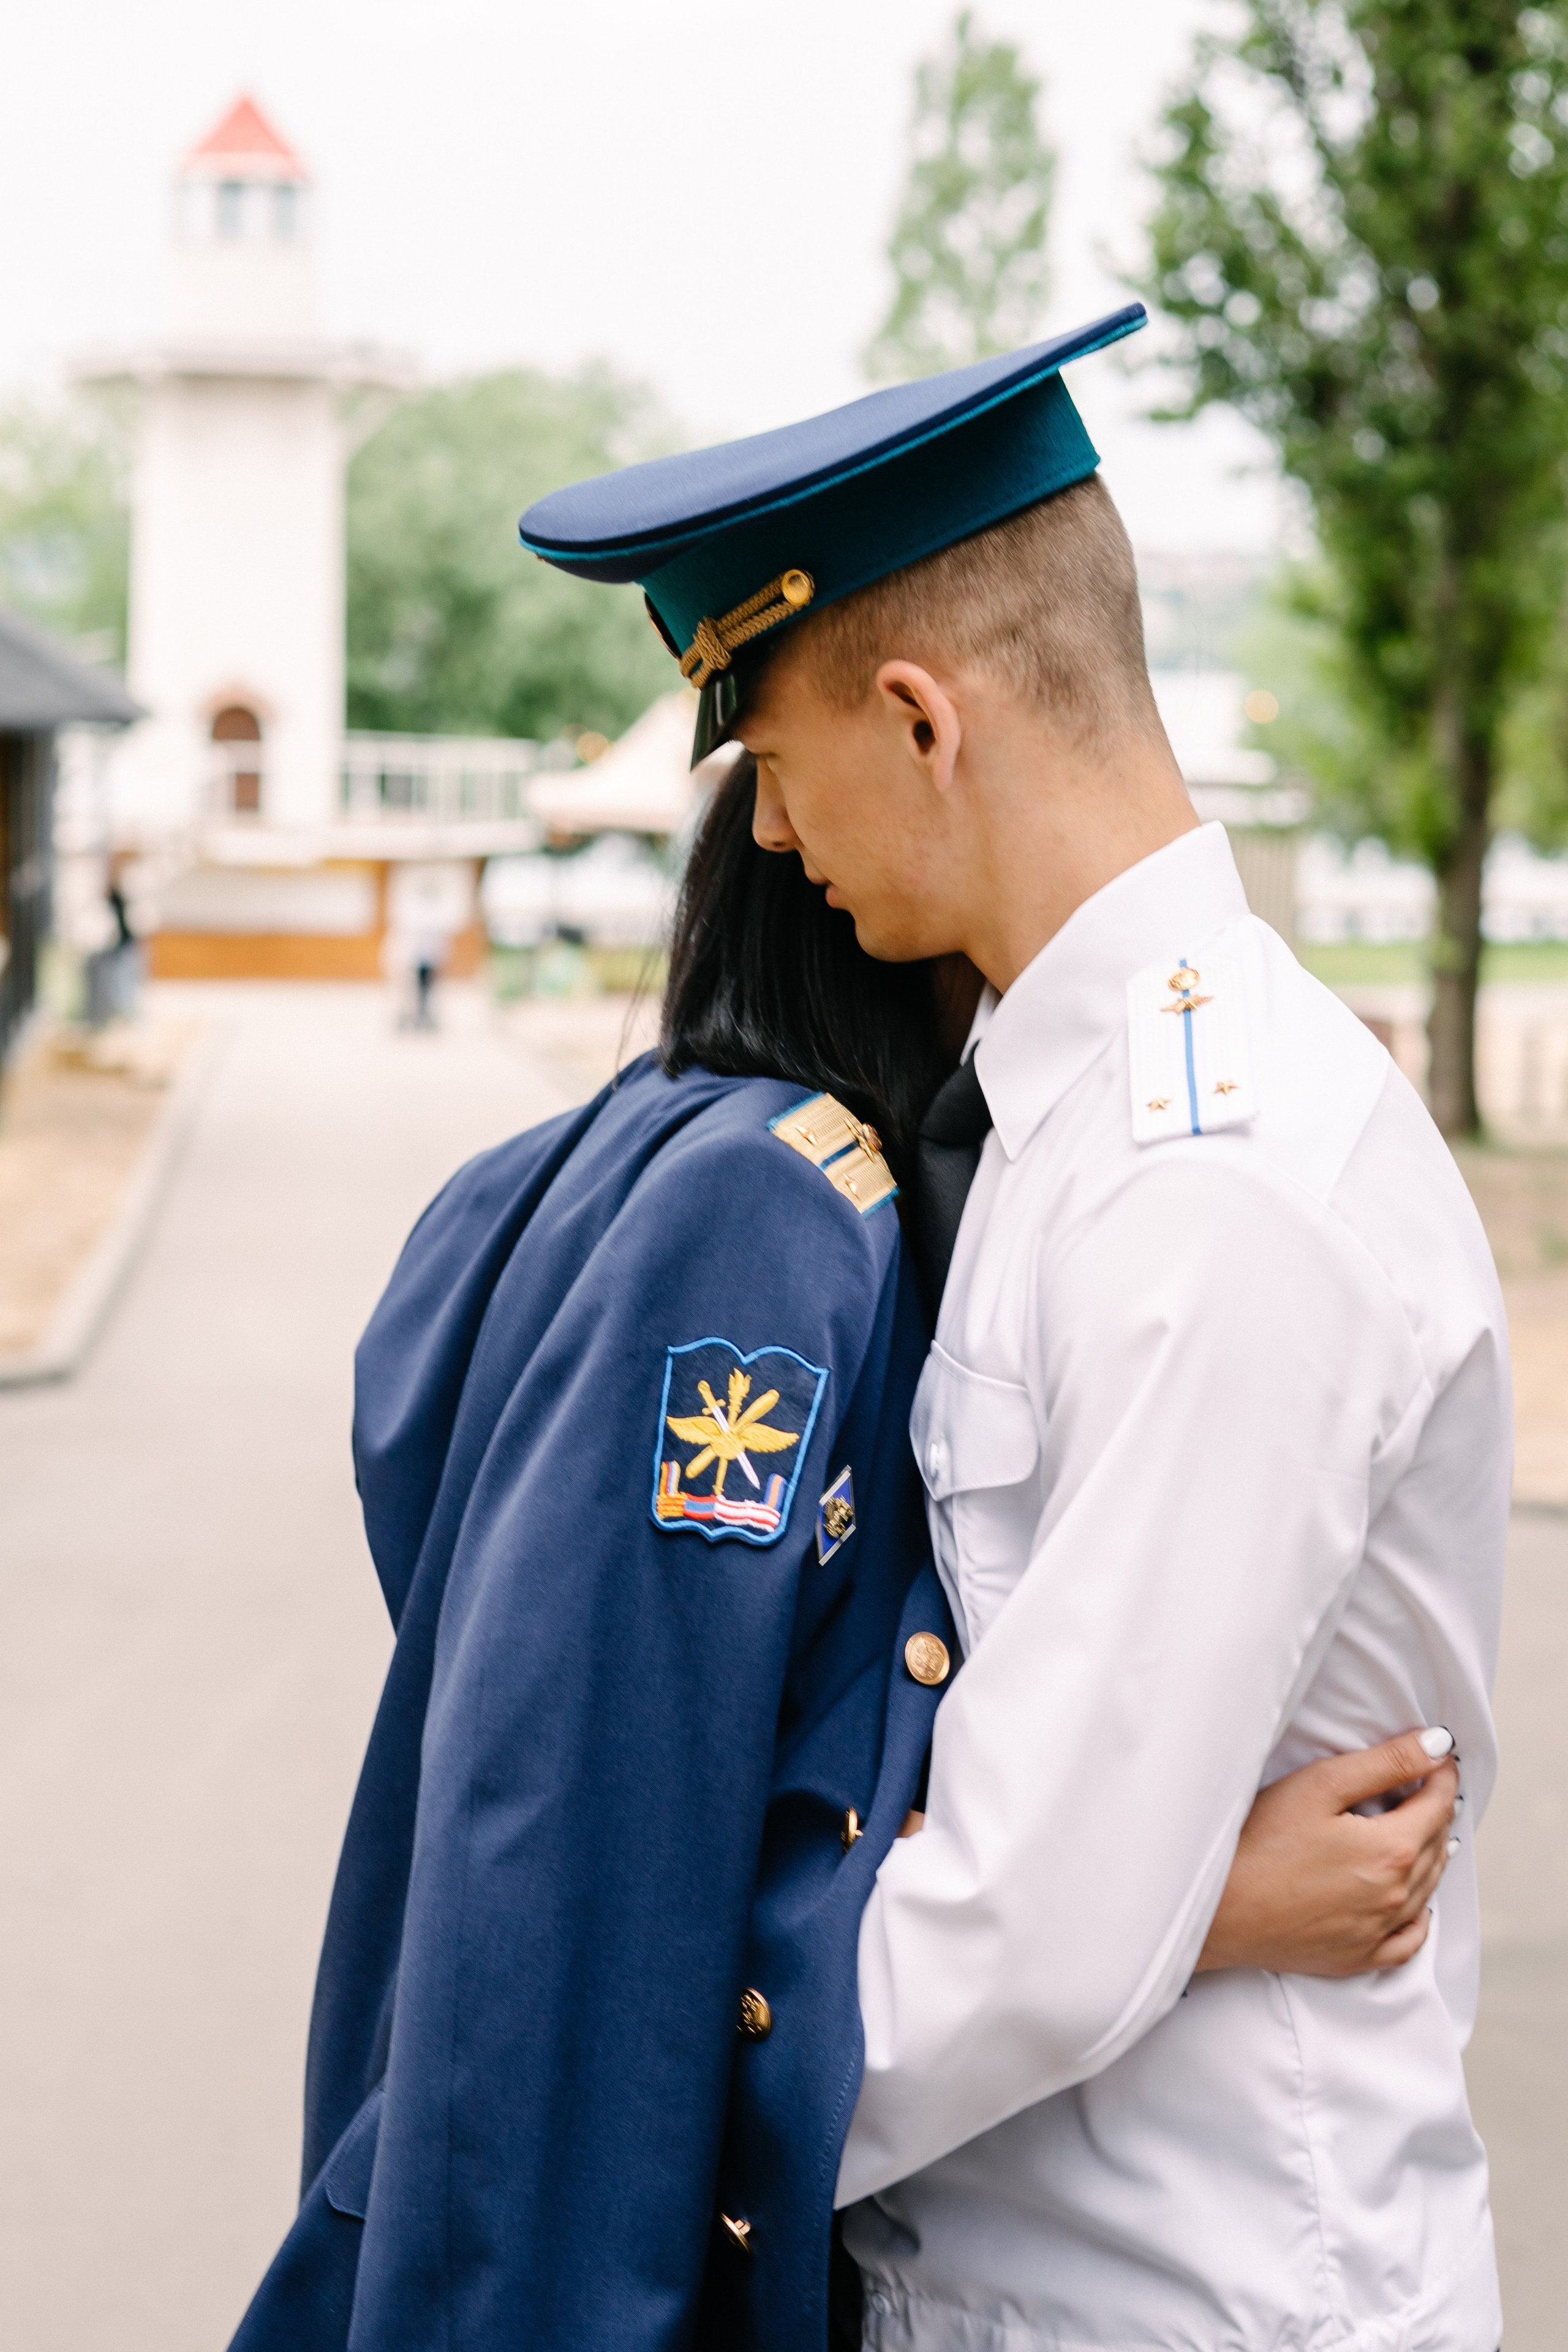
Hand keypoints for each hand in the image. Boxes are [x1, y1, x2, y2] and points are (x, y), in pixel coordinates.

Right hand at [1195, 1730, 1460, 1977]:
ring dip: (1431, 1854)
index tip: (1439, 1755)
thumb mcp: (1319, 1785)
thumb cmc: (1258, 1840)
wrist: (1217, 1910)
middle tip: (1427, 1784)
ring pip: (1427, 1889)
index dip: (1441, 1773)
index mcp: (1392, 1851)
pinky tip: (1414, 1903)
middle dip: (1437, 1809)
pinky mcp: (1357, 1958)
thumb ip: (1384, 1763)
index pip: (1438, 1804)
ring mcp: (1378, 1932)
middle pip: (1436, 1845)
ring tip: (1423, 1829)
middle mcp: (1395, 1896)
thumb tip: (1437, 1746)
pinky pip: (1409, 1941)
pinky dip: (1419, 1917)